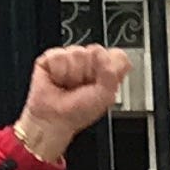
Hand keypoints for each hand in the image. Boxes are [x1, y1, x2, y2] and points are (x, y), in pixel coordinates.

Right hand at [12, 46, 131, 160]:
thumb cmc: (78, 111)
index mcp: (106, 70)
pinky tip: (57, 80)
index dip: (110, 67)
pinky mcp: (52, 57)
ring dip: (72, 74)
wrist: (54, 119)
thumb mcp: (106, 96)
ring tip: (69, 85)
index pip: (117, 55)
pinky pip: (59, 55)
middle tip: (82, 86)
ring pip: (77, 52)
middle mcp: (89, 62)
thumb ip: (111, 73)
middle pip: (95, 51)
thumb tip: (100, 52)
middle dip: (89, 72)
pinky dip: (58, 72)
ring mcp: (71, 58)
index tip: (102, 81)